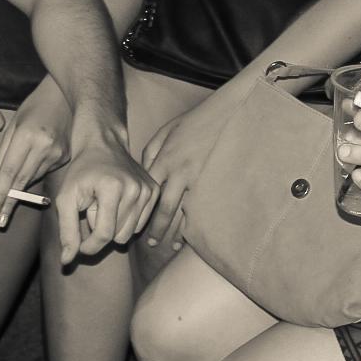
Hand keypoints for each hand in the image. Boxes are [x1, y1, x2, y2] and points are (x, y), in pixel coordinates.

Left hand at [0, 82, 69, 227]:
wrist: (65, 97)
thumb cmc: (35, 107)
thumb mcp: (13, 126)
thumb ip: (2, 155)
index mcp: (28, 135)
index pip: (10, 171)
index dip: (0, 193)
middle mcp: (45, 147)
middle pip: (22, 181)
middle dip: (9, 202)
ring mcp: (58, 153)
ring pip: (32, 179)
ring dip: (18, 192)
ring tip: (6, 205)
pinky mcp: (65, 157)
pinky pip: (43, 173)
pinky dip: (31, 177)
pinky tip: (25, 178)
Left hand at [51, 131, 158, 265]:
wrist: (103, 146)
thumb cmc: (81, 173)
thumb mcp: (66, 199)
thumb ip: (66, 230)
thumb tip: (67, 261)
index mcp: (112, 188)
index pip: (104, 234)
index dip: (89, 246)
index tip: (79, 244)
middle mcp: (135, 188)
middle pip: (117, 236)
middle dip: (101, 230)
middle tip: (94, 209)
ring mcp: (148, 190)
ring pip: (129, 234)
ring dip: (113, 226)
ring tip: (106, 206)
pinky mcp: (154, 192)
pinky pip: (139, 225)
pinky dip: (125, 221)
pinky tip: (118, 203)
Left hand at [139, 88, 235, 251]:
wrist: (225, 114)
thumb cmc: (194, 121)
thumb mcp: (167, 131)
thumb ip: (151, 152)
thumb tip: (143, 172)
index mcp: (164, 159)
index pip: (147, 192)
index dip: (140, 211)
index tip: (135, 224)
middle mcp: (179, 172)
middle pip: (164, 209)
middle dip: (157, 229)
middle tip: (151, 244)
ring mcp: (199, 179)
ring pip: (184, 213)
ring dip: (176, 232)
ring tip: (171, 246)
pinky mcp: (214, 182)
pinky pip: (203, 208)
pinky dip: (197, 223)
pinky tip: (194, 234)